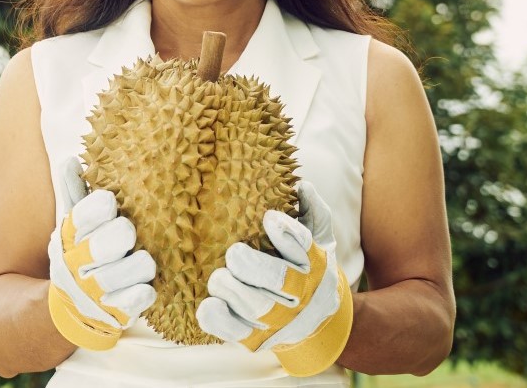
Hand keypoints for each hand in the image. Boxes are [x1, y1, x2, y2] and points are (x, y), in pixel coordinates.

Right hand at [47, 157, 156, 349]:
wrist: (75, 308)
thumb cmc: (84, 252)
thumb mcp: (75, 225)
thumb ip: (73, 192)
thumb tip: (69, 160)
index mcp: (68, 236)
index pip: (84, 214)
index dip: (102, 206)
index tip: (112, 203)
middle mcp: (76, 264)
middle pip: (108, 241)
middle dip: (123, 234)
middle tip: (129, 232)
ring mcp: (94, 292)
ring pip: (131, 268)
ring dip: (140, 262)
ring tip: (142, 259)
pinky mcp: (115, 313)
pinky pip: (139, 298)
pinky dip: (144, 290)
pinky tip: (144, 284)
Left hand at [196, 181, 352, 376]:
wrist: (319, 324)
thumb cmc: (308, 268)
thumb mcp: (319, 240)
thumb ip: (313, 213)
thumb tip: (302, 187)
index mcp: (314, 264)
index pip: (304, 247)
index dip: (288, 234)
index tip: (269, 218)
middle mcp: (300, 294)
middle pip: (280, 281)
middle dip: (256, 266)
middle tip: (234, 252)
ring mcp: (279, 320)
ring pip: (257, 308)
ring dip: (235, 291)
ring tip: (219, 276)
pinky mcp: (257, 338)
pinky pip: (237, 332)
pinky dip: (220, 320)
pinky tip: (207, 305)